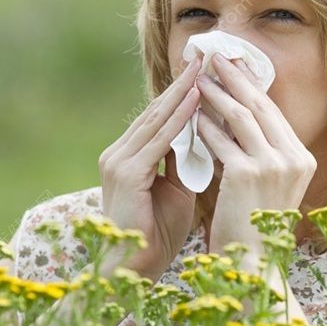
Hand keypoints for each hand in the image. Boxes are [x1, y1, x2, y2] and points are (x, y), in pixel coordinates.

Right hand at [97, 55, 202, 281]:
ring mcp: (119, 160)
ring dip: (183, 93)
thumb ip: (183, 162)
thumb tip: (203, 136)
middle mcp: (119, 152)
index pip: (160, 118)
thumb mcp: (176, 189)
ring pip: (157, 120)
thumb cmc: (158, 232)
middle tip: (207, 58)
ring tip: (204, 68)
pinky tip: (196, 101)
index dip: (183, 95)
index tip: (206, 74)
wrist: (134, 268)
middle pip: (158, 111)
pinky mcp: (126, 173)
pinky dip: (179, 120)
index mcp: (130, 156)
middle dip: (185, 84)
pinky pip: (159, 141)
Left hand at [195, 53, 316, 253]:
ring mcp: (273, 165)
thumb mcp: (268, 184)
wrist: (253, 263)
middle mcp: (294, 158)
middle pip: (260, 106)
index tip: (235, 67)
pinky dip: (205, 125)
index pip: (273, 112)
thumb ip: (260, 151)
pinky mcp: (248, 174)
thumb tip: (235, 116)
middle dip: (235, 77)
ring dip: (217, 94)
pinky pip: (221, 140)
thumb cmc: (255, 224)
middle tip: (215, 57)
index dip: (252, 86)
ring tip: (199, 78)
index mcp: (302, 158)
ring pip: (240, 116)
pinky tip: (192, 115)